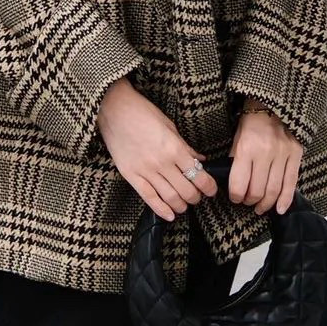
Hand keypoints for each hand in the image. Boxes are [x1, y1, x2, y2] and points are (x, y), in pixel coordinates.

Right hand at [96, 78, 217, 221]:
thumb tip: (200, 159)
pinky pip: (148, 198)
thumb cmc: (143, 113)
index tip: (212, 189)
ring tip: (185, 204)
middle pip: (186, 190)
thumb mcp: (169, 126)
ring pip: (169, 198)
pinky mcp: (131, 176)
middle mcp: (161, 162)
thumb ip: (185, 146)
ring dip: (181, 205)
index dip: (209, 186)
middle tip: (198, 196)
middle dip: (196, 197)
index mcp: (174, 148)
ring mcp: (145, 171)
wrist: (115, 110)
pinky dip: (161, 210)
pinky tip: (169, 215)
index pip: (198, 175)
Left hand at [228, 104, 302, 215]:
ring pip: (274, 190)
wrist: (274, 102)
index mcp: (246, 148)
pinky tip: (280, 209)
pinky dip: (285, 200)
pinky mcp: (296, 155)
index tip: (235, 198)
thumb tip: (234, 184)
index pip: (239, 184)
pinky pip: (291, 183)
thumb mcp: (237, 137)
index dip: (235, 197)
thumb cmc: (252, 120)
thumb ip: (236, 160)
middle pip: (257, 191)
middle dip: (250, 202)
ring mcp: (282, 154)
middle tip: (247, 203)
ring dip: (266, 204)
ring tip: (260, 208)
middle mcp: (265, 153)